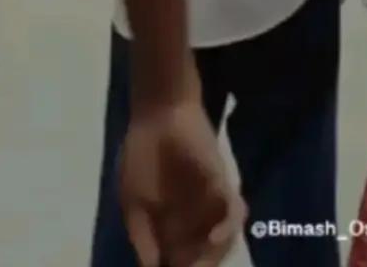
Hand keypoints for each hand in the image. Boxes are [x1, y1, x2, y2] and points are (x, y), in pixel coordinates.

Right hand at [120, 98, 243, 266]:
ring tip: (201, 262)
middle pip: (203, 257)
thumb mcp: (132, 200)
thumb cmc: (142, 155)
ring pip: (223, 241)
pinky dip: (228, 228)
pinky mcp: (223, 184)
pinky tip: (214, 237)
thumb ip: (142, 236)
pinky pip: (234, 213)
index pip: (178, 260)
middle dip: (199, 266)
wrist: (160, 115)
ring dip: (215, 255)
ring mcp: (210, 204)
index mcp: (169, 226)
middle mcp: (193, 219)